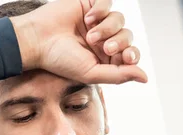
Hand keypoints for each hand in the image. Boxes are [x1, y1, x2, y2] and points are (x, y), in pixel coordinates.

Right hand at [10, 0, 146, 83]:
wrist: (37, 40)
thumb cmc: (61, 60)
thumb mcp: (92, 73)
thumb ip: (119, 75)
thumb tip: (145, 78)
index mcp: (105, 58)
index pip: (130, 54)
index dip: (132, 54)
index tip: (124, 57)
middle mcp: (103, 39)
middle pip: (127, 36)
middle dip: (119, 42)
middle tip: (104, 47)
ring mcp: (97, 20)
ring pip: (119, 19)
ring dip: (108, 27)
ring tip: (90, 35)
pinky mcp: (90, 3)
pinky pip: (108, 2)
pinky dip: (101, 10)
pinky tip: (88, 17)